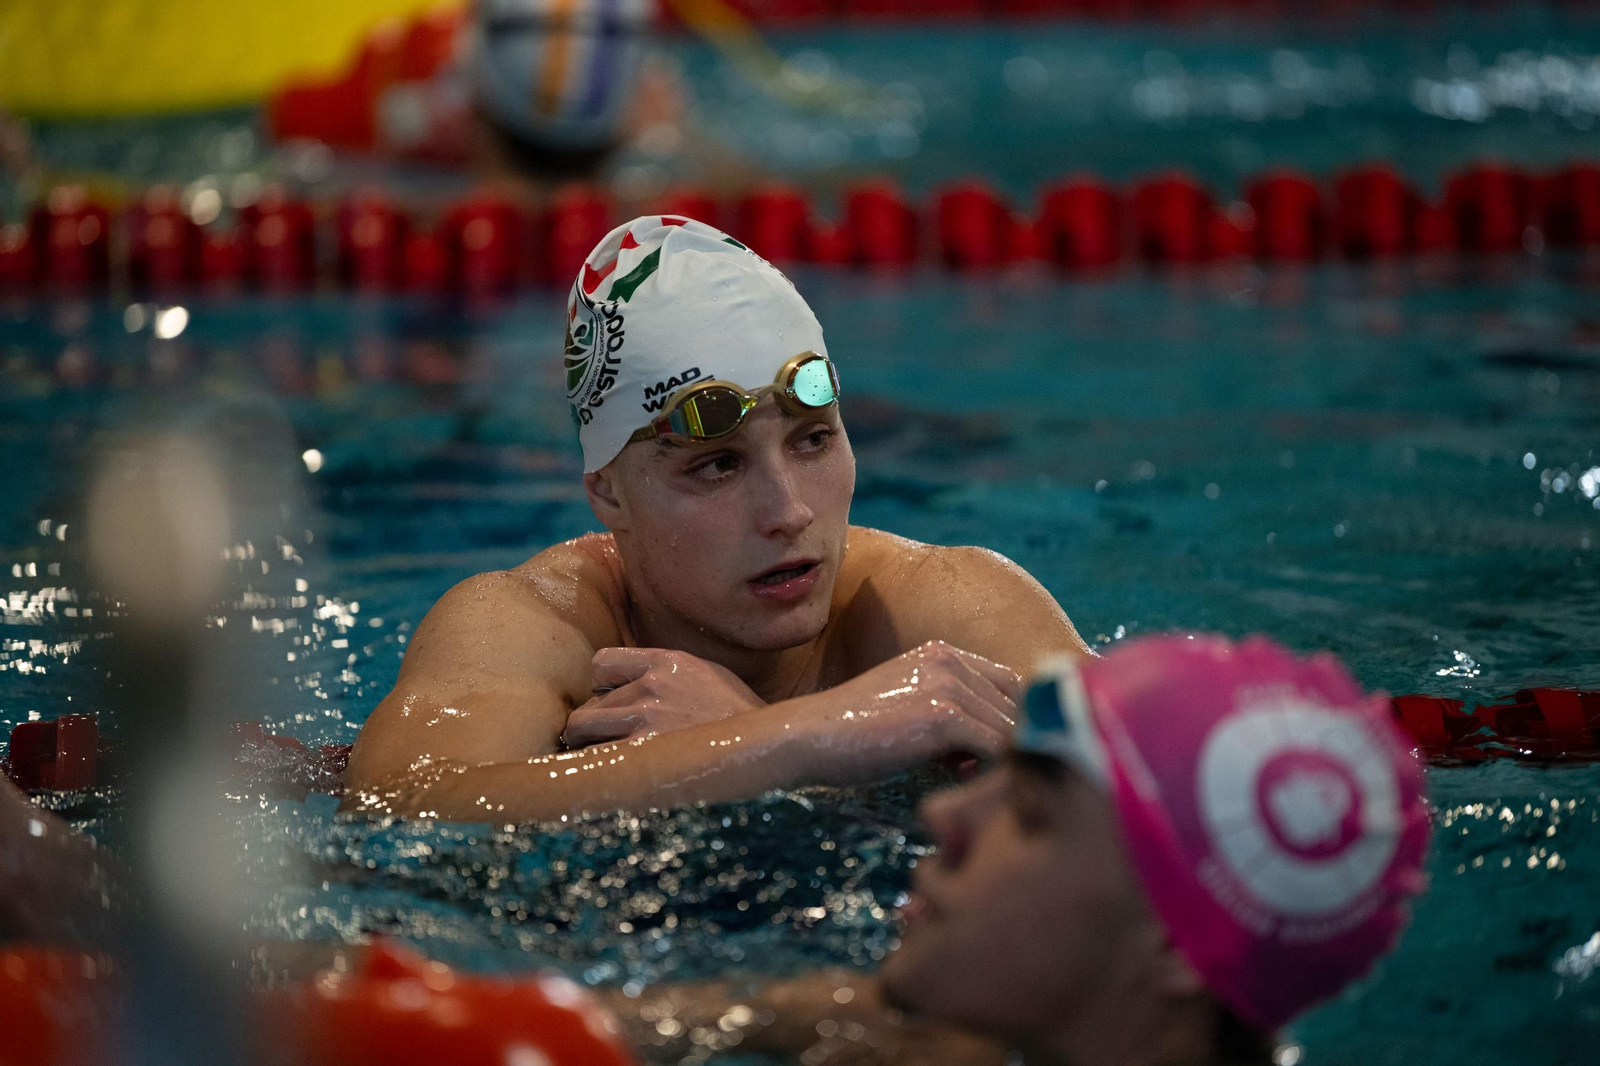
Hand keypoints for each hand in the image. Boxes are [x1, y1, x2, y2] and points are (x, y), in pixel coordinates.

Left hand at [562, 647, 765, 748]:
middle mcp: (651, 686)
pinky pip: (597, 758)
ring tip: (599, 761)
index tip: (611, 704)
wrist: (764, 747)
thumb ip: (668, 674)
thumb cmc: (737, 718)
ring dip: (587, 745)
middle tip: (602, 742)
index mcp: (667, 662)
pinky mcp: (644, 753)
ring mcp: (645, 719)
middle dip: (591, 725)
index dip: (602, 686)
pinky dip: (597, 768)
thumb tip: (630, 684)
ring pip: (582, 727)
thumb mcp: (707, 675)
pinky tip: (609, 778)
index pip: (602, 662)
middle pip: (589, 702)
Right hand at [795, 641, 1020, 786]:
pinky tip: (957, 779)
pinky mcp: (944, 716)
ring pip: (1009, 729)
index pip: (1008, 685)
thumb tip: (994, 749)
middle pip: (1013, 707)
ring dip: (998, 759)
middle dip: (1004, 742)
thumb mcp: (907, 707)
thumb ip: (950, 714)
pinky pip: (997, 748)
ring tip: (963, 777)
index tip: (981, 753)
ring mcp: (948, 685)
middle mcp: (951, 660)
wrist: (809, 737)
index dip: (1004, 720)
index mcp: (943, 653)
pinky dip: (989, 771)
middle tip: (971, 770)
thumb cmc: (851, 734)